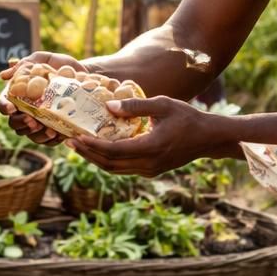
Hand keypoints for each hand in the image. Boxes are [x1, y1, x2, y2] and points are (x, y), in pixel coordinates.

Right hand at [0, 52, 92, 144]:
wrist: (82, 74)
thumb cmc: (57, 65)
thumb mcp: (41, 59)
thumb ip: (24, 64)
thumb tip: (3, 76)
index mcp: (17, 94)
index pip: (3, 104)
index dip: (4, 108)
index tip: (12, 108)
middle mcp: (24, 110)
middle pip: (14, 124)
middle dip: (21, 124)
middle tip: (32, 120)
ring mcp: (38, 122)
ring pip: (30, 135)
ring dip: (37, 135)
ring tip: (48, 129)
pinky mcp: (53, 129)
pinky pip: (48, 141)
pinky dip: (52, 140)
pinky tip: (59, 134)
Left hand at [66, 95, 217, 175]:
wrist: (208, 138)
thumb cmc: (187, 117)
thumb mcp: (163, 105)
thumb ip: (135, 106)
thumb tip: (108, 106)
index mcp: (151, 147)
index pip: (114, 151)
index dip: (93, 146)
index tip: (76, 137)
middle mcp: (149, 164)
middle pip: (110, 164)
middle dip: (87, 154)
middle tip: (68, 141)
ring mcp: (150, 170)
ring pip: (115, 169)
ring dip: (95, 159)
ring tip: (77, 146)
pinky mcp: (151, 171)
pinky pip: (123, 169)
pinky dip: (108, 161)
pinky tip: (97, 149)